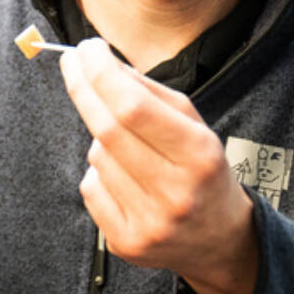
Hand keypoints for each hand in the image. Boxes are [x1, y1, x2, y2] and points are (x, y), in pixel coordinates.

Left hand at [58, 38, 258, 293]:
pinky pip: (91, 188)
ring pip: (96, 156)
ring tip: (130, 150)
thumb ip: (151, 93)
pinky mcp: (125, 243)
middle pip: (107, 130)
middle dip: (83, 88)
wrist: (220, 242)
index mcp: (200, 156)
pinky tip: (125, 181)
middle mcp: (175, 193)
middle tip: (72, 62)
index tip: (87, 49)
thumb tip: (102, 64)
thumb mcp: (194, 127)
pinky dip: (99, 173)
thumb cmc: (201, 171)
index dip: (102, 73)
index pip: (133, 107)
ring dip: (101, 139)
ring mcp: (149, 223)